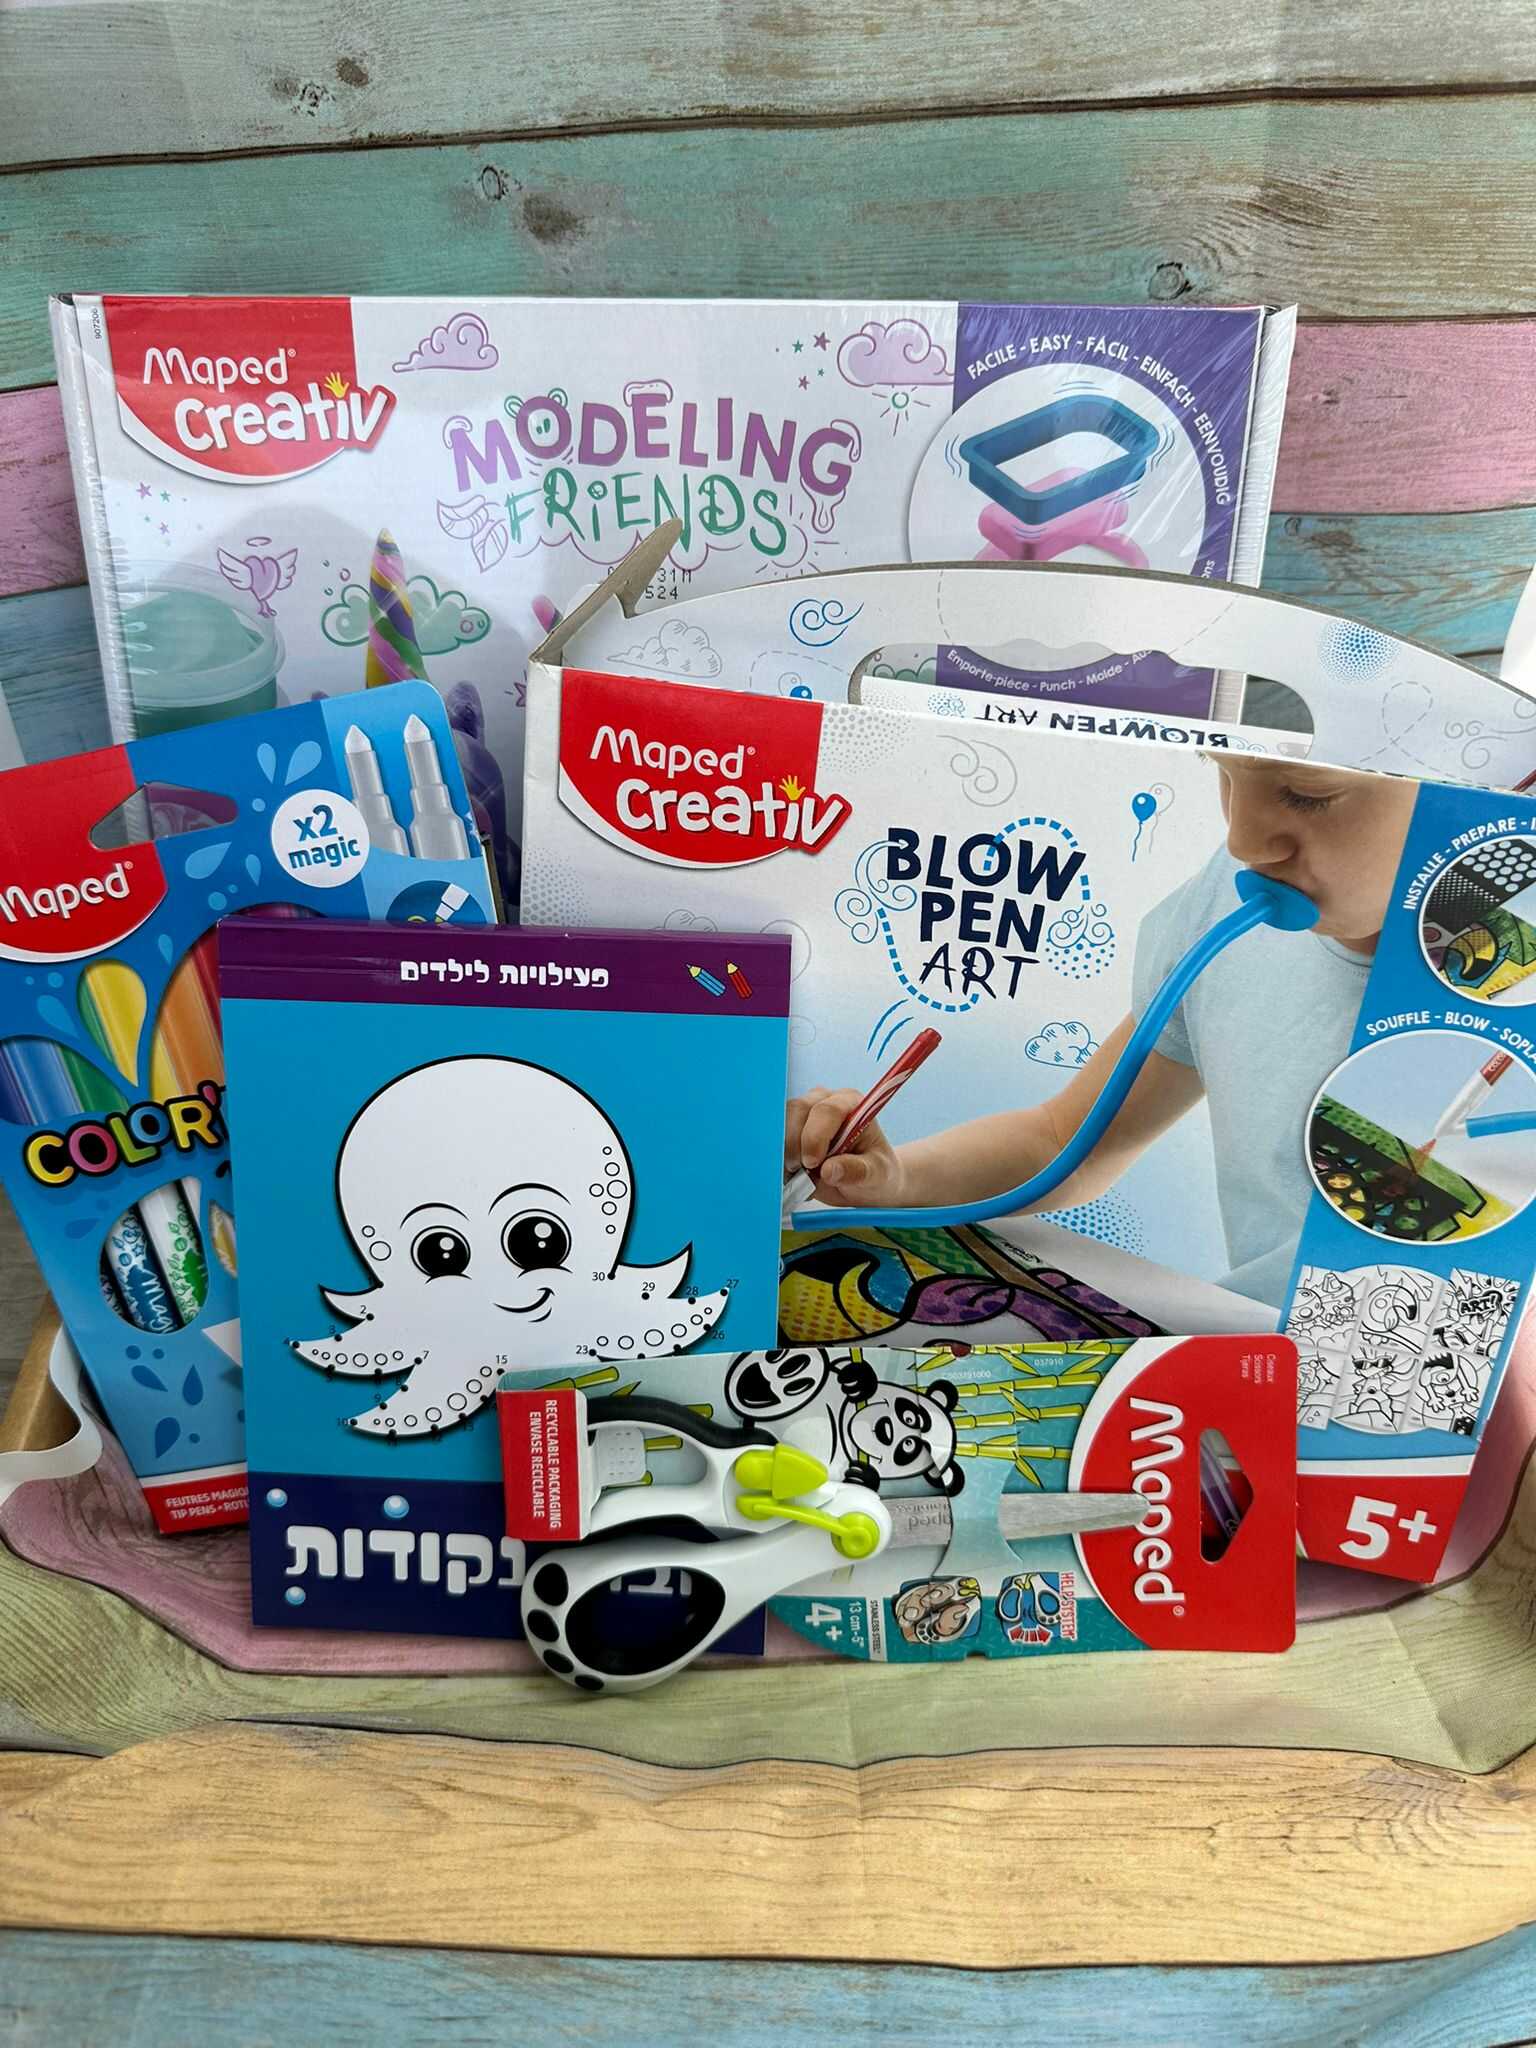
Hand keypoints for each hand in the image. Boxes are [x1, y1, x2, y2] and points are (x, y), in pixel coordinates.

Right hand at [784, 1086, 903, 1206]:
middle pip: (798, 1109)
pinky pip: (773, 1134)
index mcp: (852, 1104)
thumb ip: (857, 1171)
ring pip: (781, 1120)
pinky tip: (790, 1173)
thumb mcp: (876, 1174)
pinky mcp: (790, 1126)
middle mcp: (826, 1101)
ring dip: (783, 1150)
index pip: (828, 1109)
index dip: (815, 1135)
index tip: (813, 1162)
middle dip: (795, 1144)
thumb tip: (829, 1170)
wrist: (864, 1183)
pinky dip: (777, 1155)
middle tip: (802, 1172)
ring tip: (797, 1174)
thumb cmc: (875, 1172)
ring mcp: (805, 1112)